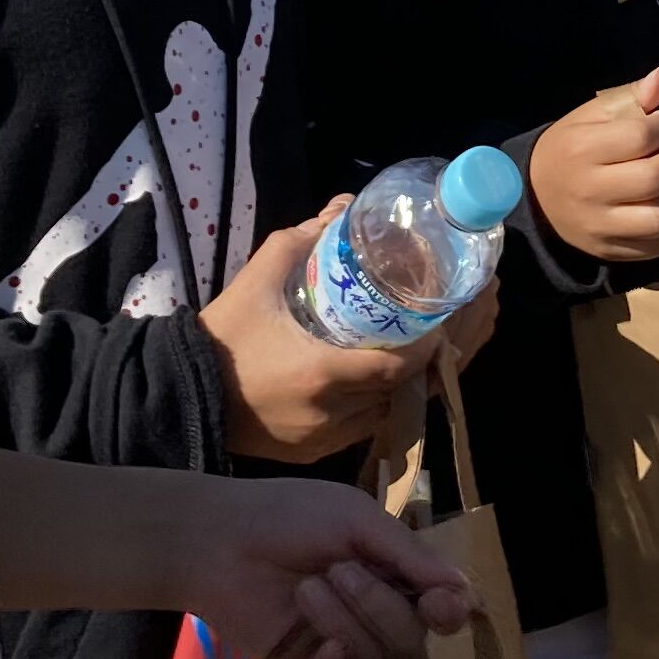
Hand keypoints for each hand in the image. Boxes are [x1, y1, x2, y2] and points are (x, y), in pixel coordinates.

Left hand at [168, 473, 476, 658]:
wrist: (218, 543)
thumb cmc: (288, 516)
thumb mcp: (355, 519)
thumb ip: (409, 556)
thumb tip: (465, 589)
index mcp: (393, 567)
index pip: (441, 601)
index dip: (448, 608)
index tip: (440, 604)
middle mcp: (376, 608)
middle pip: (411, 632)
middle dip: (377, 601)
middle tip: (337, 569)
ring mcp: (343, 640)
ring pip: (376, 653)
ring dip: (342, 617)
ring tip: (305, 587)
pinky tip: (317, 642)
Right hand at [201, 204, 497, 464]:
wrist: (181, 395)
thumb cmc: (223, 336)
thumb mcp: (259, 280)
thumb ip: (303, 239)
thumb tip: (344, 207)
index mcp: (323, 374)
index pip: (399, 367)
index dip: (436, 343)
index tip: (457, 309)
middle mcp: (334, 414)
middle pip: (409, 390)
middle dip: (449, 352)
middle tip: (478, 312)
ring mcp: (329, 438)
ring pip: (396, 410)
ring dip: (426, 377)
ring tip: (459, 335)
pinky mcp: (320, 452)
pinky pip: (372, 424)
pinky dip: (395, 398)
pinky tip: (416, 369)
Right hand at [526, 68, 658, 263]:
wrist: (536, 196)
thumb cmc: (571, 148)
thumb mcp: (592, 116)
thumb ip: (630, 97)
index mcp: (582, 149)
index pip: (641, 136)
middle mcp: (590, 191)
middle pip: (655, 178)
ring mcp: (599, 227)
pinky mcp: (609, 251)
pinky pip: (656, 247)